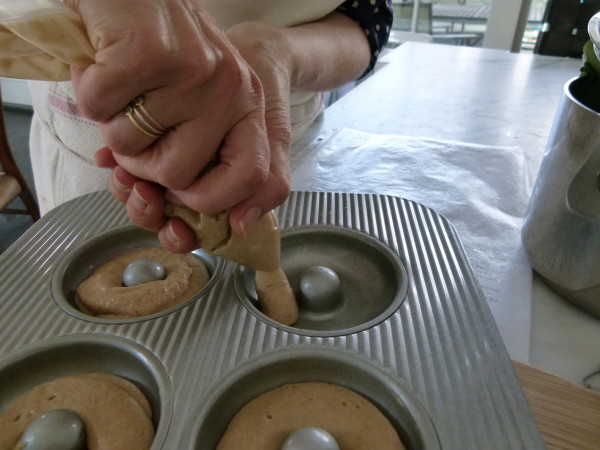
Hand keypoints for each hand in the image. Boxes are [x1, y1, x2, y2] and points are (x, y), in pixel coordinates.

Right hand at [66, 0, 274, 242]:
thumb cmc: (167, 54)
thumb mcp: (201, 110)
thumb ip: (203, 165)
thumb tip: (184, 228)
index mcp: (250, 107)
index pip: (254, 178)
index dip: (216, 207)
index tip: (186, 214)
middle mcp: (232, 90)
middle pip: (180, 177)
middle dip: (144, 169)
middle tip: (139, 136)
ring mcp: (194, 70)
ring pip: (133, 148)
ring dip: (112, 128)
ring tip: (125, 95)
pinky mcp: (150, 50)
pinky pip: (100, 107)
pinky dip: (88, 91)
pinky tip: (104, 68)